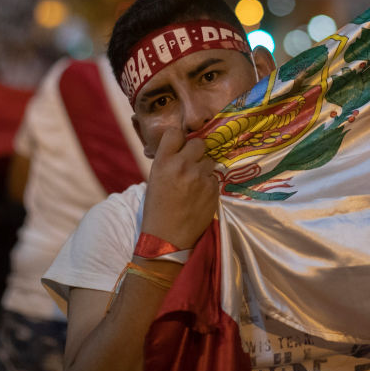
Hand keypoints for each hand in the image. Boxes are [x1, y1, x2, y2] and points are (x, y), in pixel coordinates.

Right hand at [140, 127, 217, 249]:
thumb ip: (168, 160)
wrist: (168, 237)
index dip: (178, 139)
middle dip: (195, 151)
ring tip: (194, 183)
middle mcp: (182, 165)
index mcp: (163, 161)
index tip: (179, 145)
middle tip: (190, 164)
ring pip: (209, 160)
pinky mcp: (213, 188)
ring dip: (203, 167)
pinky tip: (199, 195)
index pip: (175, 133)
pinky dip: (209, 183)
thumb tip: (182, 147)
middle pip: (198, 143)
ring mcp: (200, 176)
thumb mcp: (155, 179)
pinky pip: (214, 177)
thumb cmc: (157, 209)